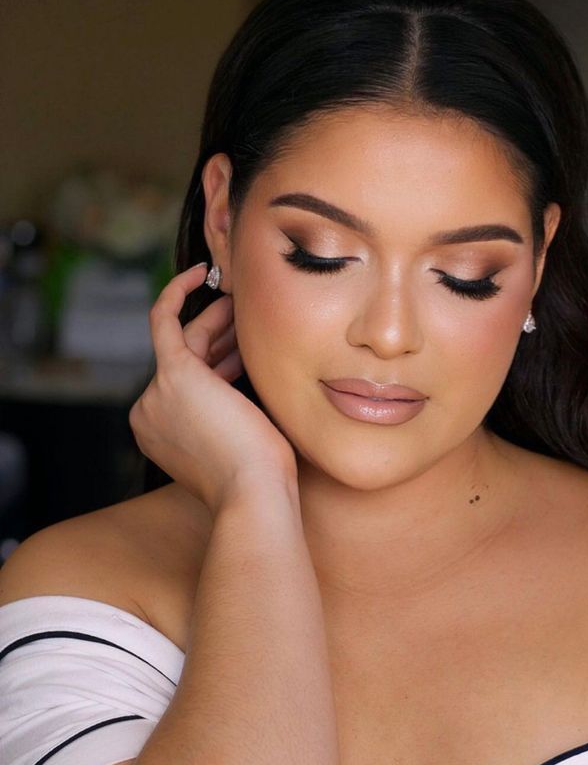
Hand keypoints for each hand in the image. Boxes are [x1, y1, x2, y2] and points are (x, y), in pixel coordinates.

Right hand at [129, 264, 297, 513]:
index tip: (246, 352)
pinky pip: (165, 318)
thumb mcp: (238, 439)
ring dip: (217, 318)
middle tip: (250, 317)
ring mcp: (156, 394)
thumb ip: (228, 412)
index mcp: (163, 433)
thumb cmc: (260, 476)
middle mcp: (150, 413)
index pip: (191, 382)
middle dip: (222, 337)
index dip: (221, 362)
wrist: (254, 492)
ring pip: (187, 340)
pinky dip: (179, 292)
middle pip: (190, 359)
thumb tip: (243, 386)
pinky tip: (200, 272)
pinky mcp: (171, 373)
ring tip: (244, 302)